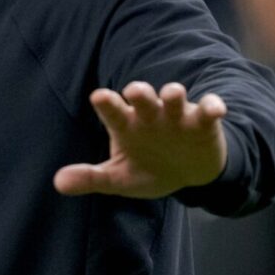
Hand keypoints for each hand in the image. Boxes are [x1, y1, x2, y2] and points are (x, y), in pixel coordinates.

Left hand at [53, 82, 227, 199]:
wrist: (189, 173)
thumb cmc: (149, 167)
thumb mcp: (120, 178)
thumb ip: (91, 178)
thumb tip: (58, 183)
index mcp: (127, 125)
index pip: (113, 111)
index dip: (107, 104)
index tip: (99, 96)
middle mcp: (151, 115)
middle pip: (143, 97)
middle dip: (140, 93)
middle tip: (135, 92)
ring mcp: (177, 116)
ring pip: (175, 97)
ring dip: (174, 94)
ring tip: (172, 94)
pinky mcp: (204, 122)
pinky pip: (209, 110)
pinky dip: (213, 107)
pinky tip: (216, 110)